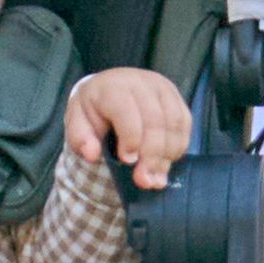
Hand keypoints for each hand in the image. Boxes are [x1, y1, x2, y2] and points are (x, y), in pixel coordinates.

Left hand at [67, 66, 194, 191]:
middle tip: (145, 180)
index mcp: (113, 86)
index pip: (127, 111)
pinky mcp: (176, 96)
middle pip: (155, 120)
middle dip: (152, 155)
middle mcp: (141, 82)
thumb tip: (91, 154)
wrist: (109, 90)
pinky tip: (166, 161)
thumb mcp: (78, 123)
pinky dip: (178, 146)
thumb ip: (81, 140)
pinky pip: (185, 123)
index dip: (131, 138)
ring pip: (174, 123)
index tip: (127, 161)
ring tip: (156, 177)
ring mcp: (162, 88)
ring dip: (167, 155)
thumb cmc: (93, 111)